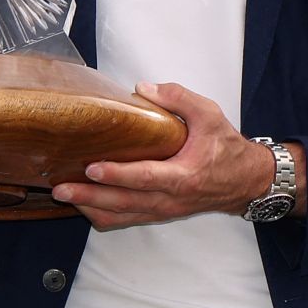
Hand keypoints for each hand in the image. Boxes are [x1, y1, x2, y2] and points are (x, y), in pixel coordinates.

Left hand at [52, 81, 272, 230]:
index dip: (117, 174)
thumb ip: (179, 98)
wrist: (246, 181)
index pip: (145, 178)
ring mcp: (164, 210)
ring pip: (123, 216)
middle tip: (62, 188)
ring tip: (66, 197)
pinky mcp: (160, 213)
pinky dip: (104, 215)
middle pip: (125, 203)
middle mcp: (171, 199)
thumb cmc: (226, 148)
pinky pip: (128, 219)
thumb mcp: (209, 115)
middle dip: (90, 197)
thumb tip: (143, 88)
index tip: (91, 168)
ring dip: (92, 208)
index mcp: (184, 176)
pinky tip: (85, 206)